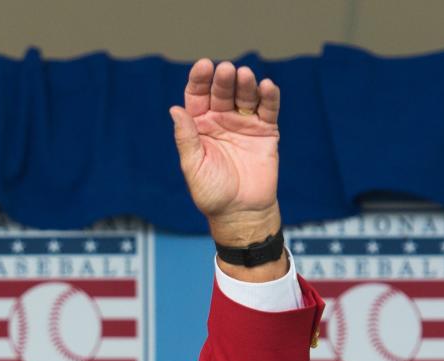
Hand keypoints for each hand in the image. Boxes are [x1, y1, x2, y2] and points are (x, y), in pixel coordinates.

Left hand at [170, 59, 281, 247]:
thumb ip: (186, 138)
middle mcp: (221, 120)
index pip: (198, 96)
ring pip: (245, 96)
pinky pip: (268, 110)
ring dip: (246, 84)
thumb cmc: (212, 193)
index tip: (203, 66)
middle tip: (227, 70)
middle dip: (224, 80)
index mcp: (199, 126)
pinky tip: (267, 86)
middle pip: (222, 92)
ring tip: (245, 76)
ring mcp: (244, 124)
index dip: (200, 80)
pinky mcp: (266, 131)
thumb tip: (174, 110)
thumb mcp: (194, 166)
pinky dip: (268, 97)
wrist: (240, 212)